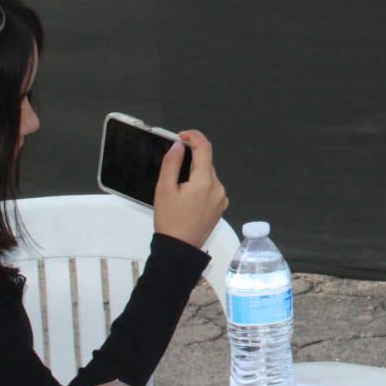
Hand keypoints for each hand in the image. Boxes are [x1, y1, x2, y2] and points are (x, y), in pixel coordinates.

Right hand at [152, 130, 228, 250]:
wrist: (179, 249)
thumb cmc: (170, 222)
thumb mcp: (164, 190)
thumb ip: (171, 164)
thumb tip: (178, 146)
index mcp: (205, 182)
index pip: (204, 148)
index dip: (194, 137)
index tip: (183, 135)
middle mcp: (218, 188)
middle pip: (206, 163)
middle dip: (191, 160)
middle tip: (173, 167)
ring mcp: (221, 198)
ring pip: (208, 176)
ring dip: (195, 175)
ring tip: (178, 189)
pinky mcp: (220, 207)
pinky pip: (211, 189)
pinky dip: (200, 186)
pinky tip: (187, 198)